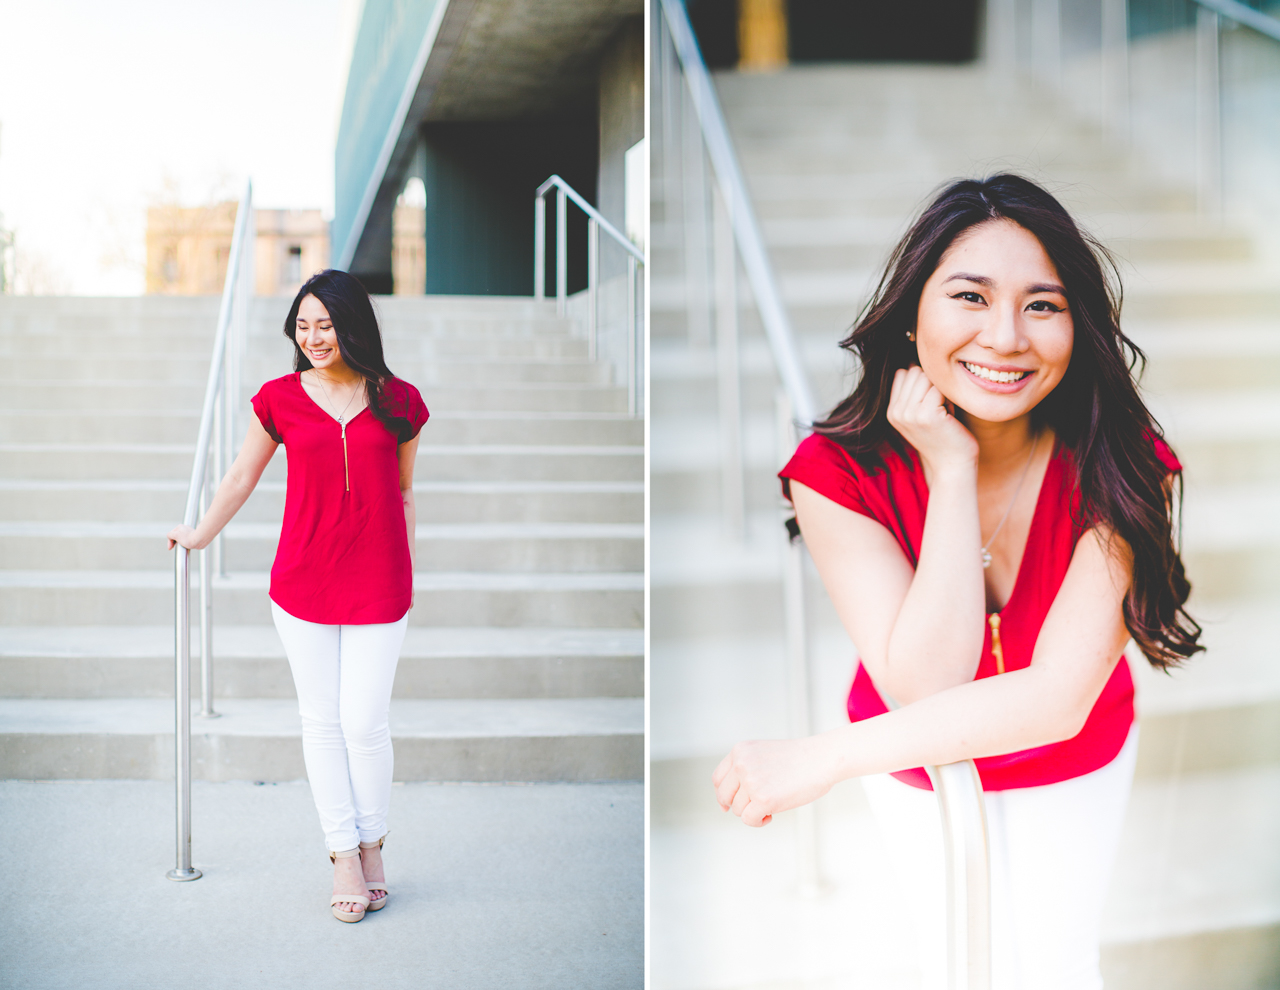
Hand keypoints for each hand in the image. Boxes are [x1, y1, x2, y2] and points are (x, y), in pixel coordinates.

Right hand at [167, 524, 203, 550]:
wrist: (199, 541)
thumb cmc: (188, 538)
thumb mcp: (175, 535)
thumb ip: (170, 535)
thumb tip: (169, 536)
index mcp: (179, 527)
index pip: (170, 534)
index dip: (169, 542)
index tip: (170, 548)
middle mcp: (184, 528)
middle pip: (176, 536)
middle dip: (175, 542)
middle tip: (175, 547)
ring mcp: (189, 532)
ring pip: (181, 538)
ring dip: (180, 543)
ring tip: (182, 546)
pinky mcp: (193, 536)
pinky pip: (187, 540)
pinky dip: (186, 543)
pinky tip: (187, 546)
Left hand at [711, 735, 837, 826]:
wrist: (821, 759)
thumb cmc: (798, 760)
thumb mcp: (762, 754)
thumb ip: (745, 769)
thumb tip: (727, 802)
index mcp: (740, 751)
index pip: (718, 779)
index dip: (723, 794)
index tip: (727, 805)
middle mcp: (741, 764)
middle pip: (725, 796)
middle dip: (737, 806)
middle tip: (754, 808)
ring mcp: (750, 781)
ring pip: (738, 810)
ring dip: (753, 812)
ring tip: (772, 805)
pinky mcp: (762, 799)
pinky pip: (749, 819)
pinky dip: (759, 822)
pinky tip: (770, 816)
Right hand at [886, 366, 977, 475]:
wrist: (952, 465)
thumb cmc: (944, 436)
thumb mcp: (920, 414)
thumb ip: (913, 392)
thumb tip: (914, 362)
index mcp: (892, 411)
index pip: (903, 373)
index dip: (923, 381)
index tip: (932, 402)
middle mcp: (896, 412)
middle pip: (915, 372)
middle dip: (933, 384)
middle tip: (941, 407)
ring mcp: (910, 414)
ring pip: (927, 376)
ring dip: (941, 389)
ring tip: (945, 411)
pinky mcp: (927, 415)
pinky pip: (939, 387)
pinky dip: (949, 397)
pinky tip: (950, 416)